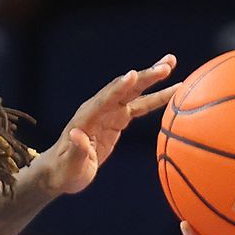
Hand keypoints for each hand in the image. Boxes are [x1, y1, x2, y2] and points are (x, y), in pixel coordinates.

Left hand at [32, 54, 180, 195]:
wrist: (61, 171)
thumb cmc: (64, 171)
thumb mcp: (69, 165)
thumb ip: (76, 150)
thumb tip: (76, 134)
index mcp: (86, 119)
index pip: (104, 100)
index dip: (119, 88)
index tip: (133, 75)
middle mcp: (98, 110)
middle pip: (123, 89)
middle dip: (143, 77)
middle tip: (166, 65)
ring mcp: (109, 113)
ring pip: (134, 92)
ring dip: (152, 79)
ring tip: (171, 63)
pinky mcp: (117, 120)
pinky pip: (139, 105)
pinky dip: (155, 98)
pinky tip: (173, 90)